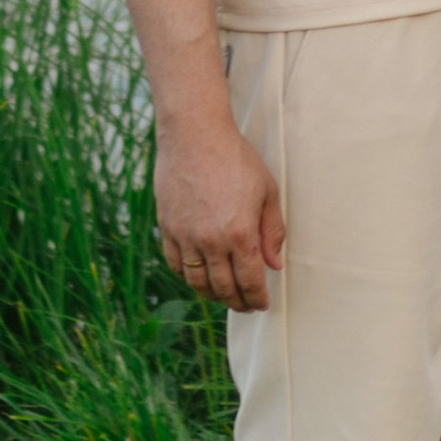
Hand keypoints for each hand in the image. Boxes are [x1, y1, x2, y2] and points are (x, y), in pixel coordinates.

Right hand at [154, 115, 285, 310]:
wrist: (195, 136)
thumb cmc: (236, 158)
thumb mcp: (267, 191)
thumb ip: (272, 232)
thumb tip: (273, 265)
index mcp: (240, 234)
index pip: (249, 282)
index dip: (256, 299)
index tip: (261, 304)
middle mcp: (211, 241)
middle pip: (223, 288)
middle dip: (237, 302)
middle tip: (245, 305)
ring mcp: (185, 237)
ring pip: (197, 282)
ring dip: (212, 294)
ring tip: (224, 295)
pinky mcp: (167, 228)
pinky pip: (176, 265)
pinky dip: (188, 278)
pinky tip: (199, 277)